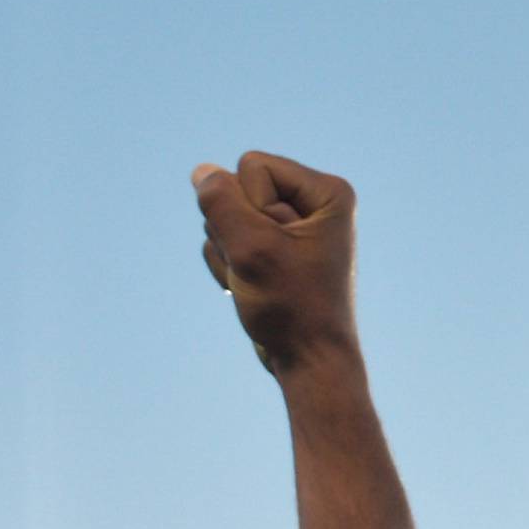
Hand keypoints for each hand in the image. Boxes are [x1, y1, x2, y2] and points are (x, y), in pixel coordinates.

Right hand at [191, 152, 358, 373]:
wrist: (308, 363)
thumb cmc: (292, 308)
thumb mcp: (251, 248)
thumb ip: (220, 201)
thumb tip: (203, 172)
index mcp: (325, 193)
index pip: (251, 165)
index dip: (252, 209)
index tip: (282, 250)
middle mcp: (311, 205)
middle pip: (235, 188)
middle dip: (238, 232)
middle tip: (270, 271)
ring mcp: (287, 229)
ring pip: (225, 216)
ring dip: (230, 253)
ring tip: (263, 283)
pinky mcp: (269, 251)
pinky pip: (225, 240)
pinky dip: (230, 268)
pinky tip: (252, 290)